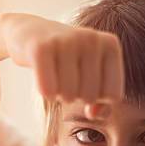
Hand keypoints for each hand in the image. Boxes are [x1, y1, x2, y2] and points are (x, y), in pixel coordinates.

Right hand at [0, 13, 123, 111]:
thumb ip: (102, 103)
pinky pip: (48, 90)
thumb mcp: (91, 77)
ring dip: (59, 95)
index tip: (87, 83)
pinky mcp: (40, 47)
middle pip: (90, 97)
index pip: (113, 95)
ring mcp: (66, 40)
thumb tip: (93, 113)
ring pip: (69, 95)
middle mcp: (91, 38)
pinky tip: (43, 77)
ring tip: (56, 76)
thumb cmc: (67, 61)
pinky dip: (45, 92)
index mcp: (110, 44)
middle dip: (76, 96)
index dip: (98, 99)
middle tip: (67, 78)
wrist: (31, 32)